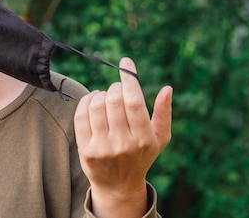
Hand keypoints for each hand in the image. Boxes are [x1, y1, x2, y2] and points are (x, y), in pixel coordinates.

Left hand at [74, 58, 171, 217]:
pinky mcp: (86, 150)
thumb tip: (167, 88)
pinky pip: (81, 116)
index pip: (134, 101)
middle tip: (117, 89)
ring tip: (106, 96)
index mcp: (144, 138)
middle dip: (115, 87)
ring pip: (96, 106)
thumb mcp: (159, 138)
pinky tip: (94, 101)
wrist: (119, 186)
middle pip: (114, 100)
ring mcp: (103, 148)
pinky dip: (86, 101)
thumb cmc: (142, 156)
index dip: (128, 78)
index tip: (126, 62)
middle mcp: (123, 144)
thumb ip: (164, 113)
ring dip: (101, 94)